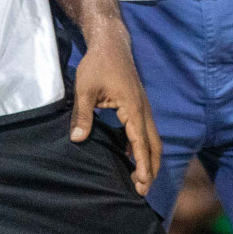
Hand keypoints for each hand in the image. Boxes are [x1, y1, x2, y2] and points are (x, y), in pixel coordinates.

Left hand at [69, 28, 160, 195]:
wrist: (111, 43)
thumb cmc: (97, 64)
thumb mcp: (85, 88)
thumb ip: (82, 114)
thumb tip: (78, 139)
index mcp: (133, 108)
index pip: (141, 143)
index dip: (142, 165)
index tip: (141, 184)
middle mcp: (143, 110)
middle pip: (154, 144)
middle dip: (150, 168)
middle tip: (141, 190)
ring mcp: (143, 107)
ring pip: (153, 138)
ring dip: (148, 158)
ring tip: (139, 179)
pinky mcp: (138, 104)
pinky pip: (145, 130)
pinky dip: (143, 146)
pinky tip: (130, 156)